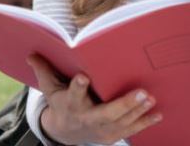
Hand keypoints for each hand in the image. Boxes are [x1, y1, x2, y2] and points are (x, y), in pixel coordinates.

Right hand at [26, 54, 161, 144]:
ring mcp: (100, 130)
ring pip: (121, 122)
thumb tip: (31, 53)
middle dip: (124, 104)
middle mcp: (86, 119)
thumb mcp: (50, 89)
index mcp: (70, 105)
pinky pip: (130, 130)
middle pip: (106, 114)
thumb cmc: (62, 103)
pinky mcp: (112, 136)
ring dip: (137, 111)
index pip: (73, 95)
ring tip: (150, 98)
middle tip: (141, 92)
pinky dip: (144, 123)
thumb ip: (44, 71)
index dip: (78, 87)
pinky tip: (157, 114)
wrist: (66, 132)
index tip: (83, 77)